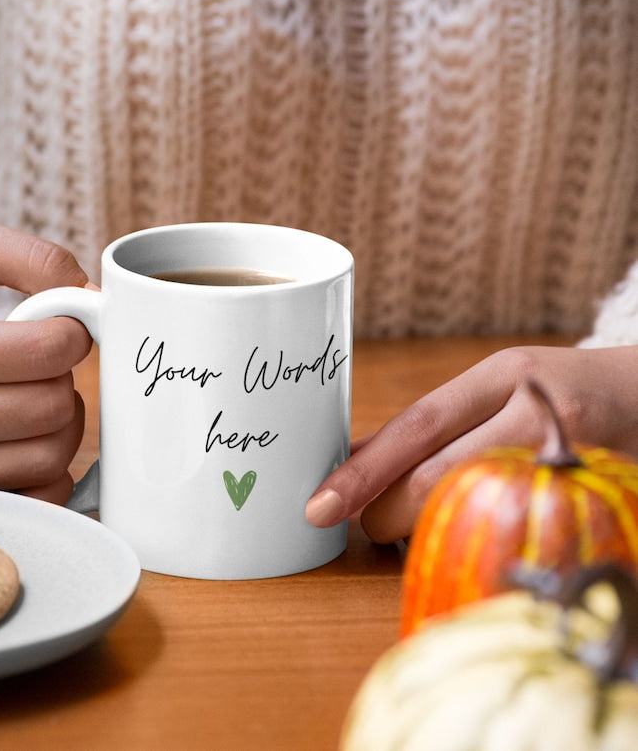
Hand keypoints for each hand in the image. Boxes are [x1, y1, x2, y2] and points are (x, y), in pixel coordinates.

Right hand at [0, 215, 92, 502]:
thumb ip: (27, 257)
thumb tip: (94, 295)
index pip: (45, 351)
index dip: (72, 332)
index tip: (59, 326)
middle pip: (51, 407)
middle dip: (64, 376)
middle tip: (41, 361)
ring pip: (51, 456)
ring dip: (61, 419)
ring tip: (31, 391)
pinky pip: (37, 497)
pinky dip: (50, 467)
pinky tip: (29, 435)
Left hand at [305, 345, 637, 542]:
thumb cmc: (560, 393)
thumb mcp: (496, 389)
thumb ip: (435, 425)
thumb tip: (358, 458)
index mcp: (500, 377)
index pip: (417, 426)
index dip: (363, 470)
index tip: (320, 505)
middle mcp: (536, 410)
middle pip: (440, 474)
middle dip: (390, 511)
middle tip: (372, 527)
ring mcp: (572, 456)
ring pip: (477, 507)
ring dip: (432, 528)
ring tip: (418, 530)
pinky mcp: (599, 496)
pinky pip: (524, 531)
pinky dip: (485, 541)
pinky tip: (475, 542)